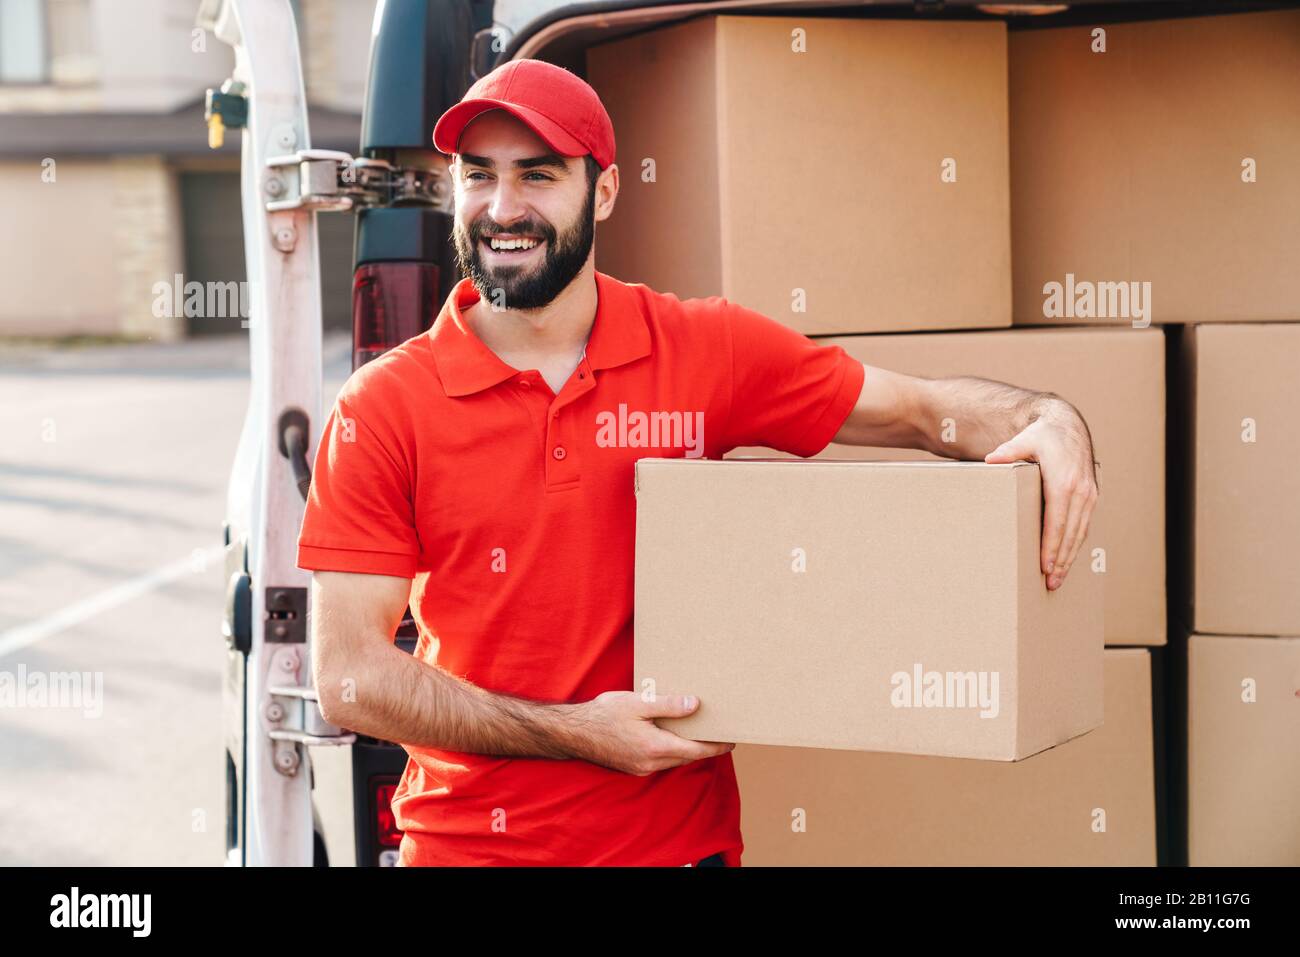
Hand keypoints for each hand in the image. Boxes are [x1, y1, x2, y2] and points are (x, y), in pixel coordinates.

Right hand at [569, 690, 734, 775]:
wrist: (573, 732)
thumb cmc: (603, 714)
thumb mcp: (637, 703)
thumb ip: (668, 705)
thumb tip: (695, 705)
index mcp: (655, 747)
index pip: (696, 750)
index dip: (716, 746)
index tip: (731, 740)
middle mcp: (651, 763)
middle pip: (687, 757)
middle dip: (705, 747)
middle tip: (720, 732)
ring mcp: (642, 768)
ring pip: (674, 759)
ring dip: (688, 748)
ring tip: (699, 731)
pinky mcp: (634, 767)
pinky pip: (661, 760)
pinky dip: (672, 750)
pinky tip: (672, 735)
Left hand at [983, 398, 1098, 590]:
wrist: (1068, 425)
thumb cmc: (1043, 435)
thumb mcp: (1024, 439)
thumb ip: (1008, 452)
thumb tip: (990, 460)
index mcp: (1064, 482)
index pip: (1057, 522)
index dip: (1051, 546)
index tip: (1044, 566)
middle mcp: (1081, 491)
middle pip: (1070, 533)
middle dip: (1061, 560)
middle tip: (1051, 583)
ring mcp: (1089, 494)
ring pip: (1080, 533)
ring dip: (1070, 557)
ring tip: (1058, 578)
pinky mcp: (1091, 496)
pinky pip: (1084, 525)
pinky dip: (1076, 544)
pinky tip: (1066, 558)